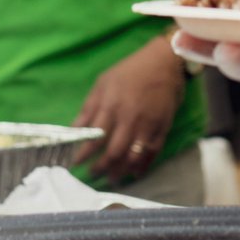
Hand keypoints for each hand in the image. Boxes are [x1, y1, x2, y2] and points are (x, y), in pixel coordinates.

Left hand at [72, 36, 185, 183]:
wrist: (164, 62)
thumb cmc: (130, 70)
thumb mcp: (104, 82)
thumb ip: (89, 107)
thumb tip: (75, 130)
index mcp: (112, 106)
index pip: (94, 138)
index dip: (83, 155)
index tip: (76, 164)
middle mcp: (129, 119)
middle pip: (113, 153)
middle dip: (101, 168)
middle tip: (93, 174)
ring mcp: (147, 125)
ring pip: (132, 158)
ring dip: (120, 172)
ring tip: (111, 178)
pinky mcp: (162, 128)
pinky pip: (152, 153)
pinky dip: (142, 166)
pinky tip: (134, 172)